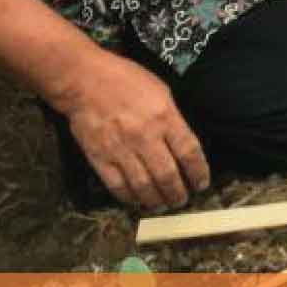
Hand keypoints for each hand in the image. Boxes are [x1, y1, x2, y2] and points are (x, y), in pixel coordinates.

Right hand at [55, 48, 208, 211]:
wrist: (84, 81)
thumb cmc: (126, 80)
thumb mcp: (161, 91)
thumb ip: (172, 119)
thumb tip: (183, 145)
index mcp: (164, 117)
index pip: (189, 152)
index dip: (198, 172)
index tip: (202, 184)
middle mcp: (145, 137)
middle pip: (167, 175)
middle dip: (178, 193)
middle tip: (182, 200)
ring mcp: (121, 150)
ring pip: (144, 186)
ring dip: (156, 201)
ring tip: (163, 205)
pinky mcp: (100, 158)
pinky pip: (118, 186)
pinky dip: (130, 198)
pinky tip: (138, 202)